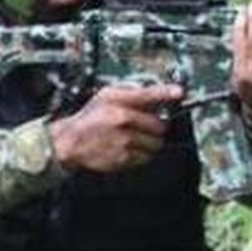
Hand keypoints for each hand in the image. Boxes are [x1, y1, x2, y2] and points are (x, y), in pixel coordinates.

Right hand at [49, 84, 182, 172]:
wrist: (71, 142)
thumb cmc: (90, 118)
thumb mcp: (107, 96)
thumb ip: (131, 94)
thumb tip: (156, 96)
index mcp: (118, 101)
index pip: (149, 94)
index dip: (167, 93)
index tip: (179, 92)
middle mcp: (122, 119)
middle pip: (159, 124)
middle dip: (157, 126)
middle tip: (147, 126)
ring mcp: (124, 140)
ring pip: (156, 143)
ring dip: (151, 142)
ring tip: (137, 138)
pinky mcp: (124, 158)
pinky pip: (146, 157)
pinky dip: (142, 154)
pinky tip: (130, 148)